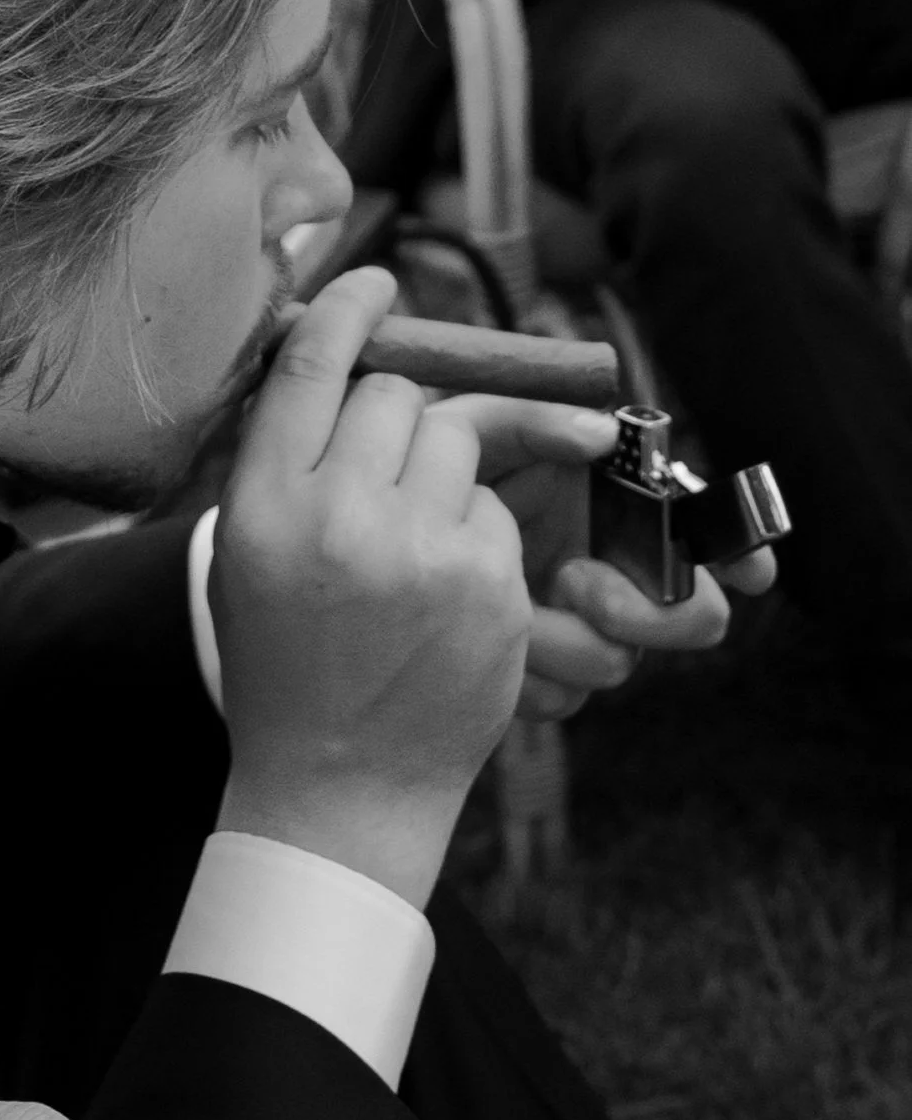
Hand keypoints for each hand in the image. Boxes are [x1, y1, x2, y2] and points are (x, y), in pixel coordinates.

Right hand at [212, 269, 529, 904]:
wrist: (339, 788)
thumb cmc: (286, 668)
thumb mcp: (248, 560)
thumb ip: (283, 464)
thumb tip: (343, 357)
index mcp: (263, 506)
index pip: (314, 363)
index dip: (352, 308)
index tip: (376, 283)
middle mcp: (339, 515)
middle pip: (396, 395)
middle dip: (400, 415)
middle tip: (387, 465)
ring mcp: (422, 549)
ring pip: (461, 439)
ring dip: (446, 471)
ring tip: (411, 540)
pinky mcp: (489, 584)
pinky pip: (496, 510)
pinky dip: (476, 534)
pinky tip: (440, 594)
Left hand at [441, 397, 777, 720]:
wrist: (366, 550)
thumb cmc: (422, 480)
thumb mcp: (472, 434)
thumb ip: (530, 420)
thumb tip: (599, 435)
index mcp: (616, 514)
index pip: (709, 535)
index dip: (744, 553)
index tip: (753, 572)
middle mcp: (611, 575)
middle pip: (692, 617)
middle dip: (649, 612)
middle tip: (575, 582)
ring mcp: (578, 633)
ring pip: (618, 663)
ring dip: (562, 639)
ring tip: (509, 609)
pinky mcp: (540, 681)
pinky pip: (563, 700)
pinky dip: (525, 677)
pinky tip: (484, 648)